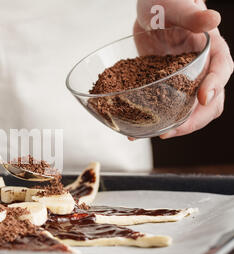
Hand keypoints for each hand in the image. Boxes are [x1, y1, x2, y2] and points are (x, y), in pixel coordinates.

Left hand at [136, 0, 232, 138]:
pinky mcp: (167, 88)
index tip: (201, 98)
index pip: (222, 69)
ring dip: (176, 127)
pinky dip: (157, 121)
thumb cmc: (165, 2)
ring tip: (154, 135)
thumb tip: (213, 19)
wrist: (149, 11)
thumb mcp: (173, 6)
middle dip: (194, 120)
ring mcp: (186, 81)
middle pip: (210, 102)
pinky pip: (167, 109)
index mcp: (212, 49)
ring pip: (191, 111)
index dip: (214, 85)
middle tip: (170, 131)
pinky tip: (137, 130)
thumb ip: (190, 15)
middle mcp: (203, 69)